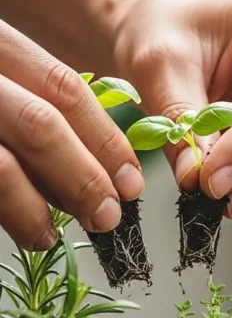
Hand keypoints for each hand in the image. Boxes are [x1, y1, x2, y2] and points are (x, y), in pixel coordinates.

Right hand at [0, 20, 143, 249]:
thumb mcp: (0, 81)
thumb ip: (34, 106)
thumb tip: (98, 166)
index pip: (63, 88)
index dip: (105, 139)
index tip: (132, 181)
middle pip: (39, 126)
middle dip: (83, 177)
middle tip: (107, 216)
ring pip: (0, 167)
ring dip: (35, 210)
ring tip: (50, 236)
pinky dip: (3, 214)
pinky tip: (17, 230)